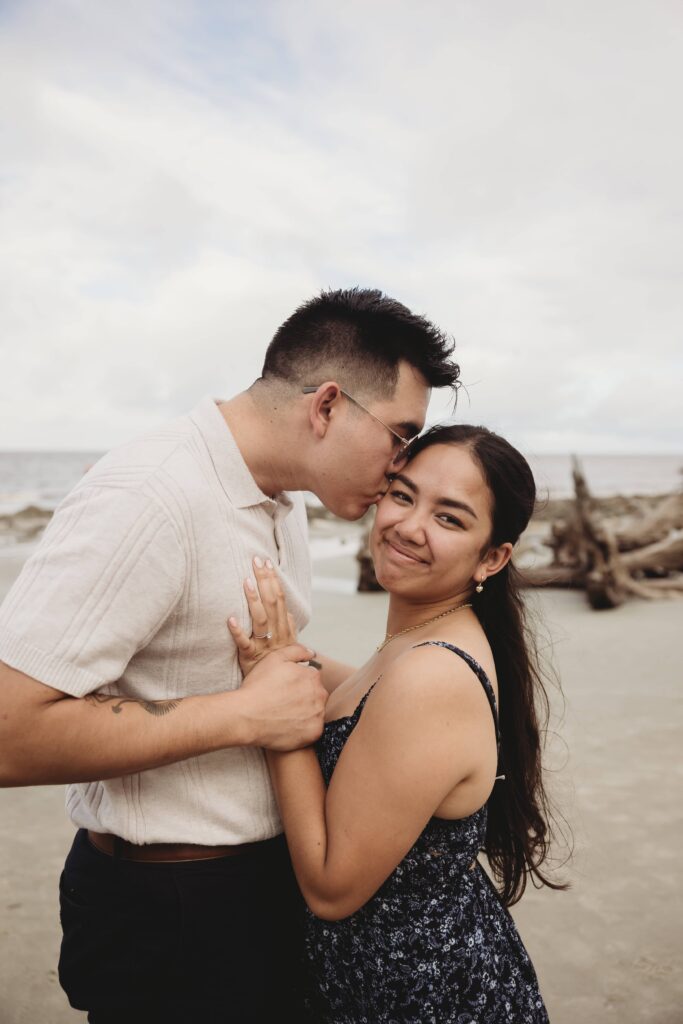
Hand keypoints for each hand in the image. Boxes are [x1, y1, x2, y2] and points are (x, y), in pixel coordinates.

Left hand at [228, 557, 298, 675]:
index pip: (280, 599)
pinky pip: (244, 644)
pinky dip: (238, 631)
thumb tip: (287, 611)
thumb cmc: (278, 666)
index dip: (274, 580)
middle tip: (255, 560)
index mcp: (285, 629)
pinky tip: (230, 619)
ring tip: (246, 582)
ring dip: (253, 600)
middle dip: (264, 580)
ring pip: (261, 620)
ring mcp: (264, 646)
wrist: (276, 692)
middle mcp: (277, 635)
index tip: (267, 562)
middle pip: (272, 603)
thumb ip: (287, 628)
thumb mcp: (288, 647)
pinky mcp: (250, 658)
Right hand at [236, 644, 326, 750]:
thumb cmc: (258, 687)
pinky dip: (302, 728)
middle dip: (303, 697)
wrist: (246, 716)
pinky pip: (312, 729)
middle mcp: (320, 695)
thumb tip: (312, 653)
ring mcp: (317, 715)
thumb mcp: (274, 659)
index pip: (311, 678)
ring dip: (304, 712)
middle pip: (315, 695)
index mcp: (312, 676)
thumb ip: (297, 651)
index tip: (284, 689)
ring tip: (283, 715)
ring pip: (314, 712)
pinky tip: (287, 726)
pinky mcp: (314, 733)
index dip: (296, 683)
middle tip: (282, 702)